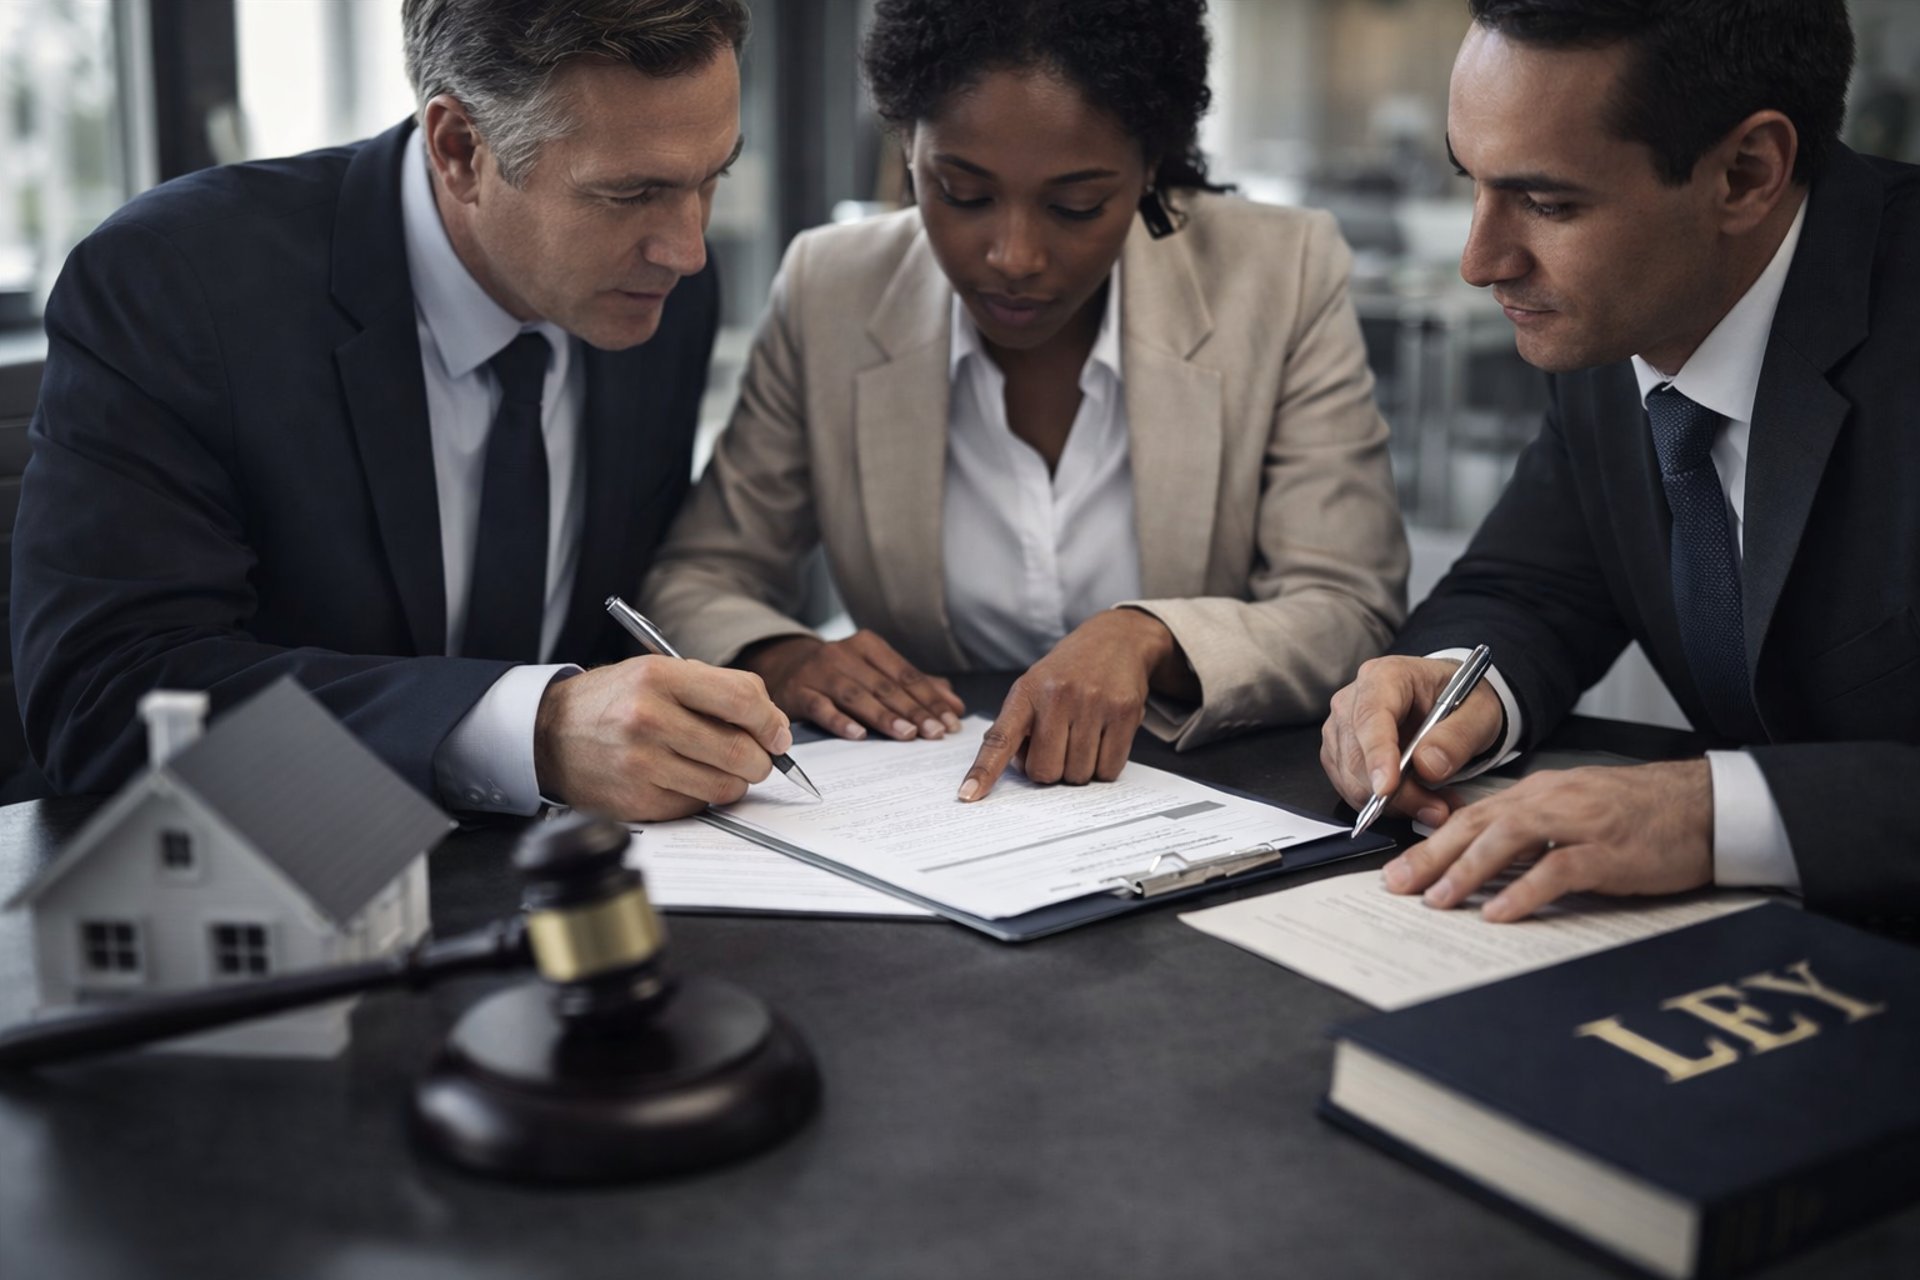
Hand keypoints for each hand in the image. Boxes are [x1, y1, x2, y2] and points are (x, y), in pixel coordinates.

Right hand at [533, 656, 791, 821]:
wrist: (550, 733)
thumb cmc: (615, 700)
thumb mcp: (660, 672)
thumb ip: (718, 690)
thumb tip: (774, 728)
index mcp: (660, 677)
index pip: (743, 699)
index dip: (772, 722)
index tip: (778, 735)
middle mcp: (649, 719)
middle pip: (741, 751)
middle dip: (761, 760)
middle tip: (756, 758)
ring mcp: (641, 764)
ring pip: (725, 787)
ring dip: (734, 782)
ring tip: (717, 768)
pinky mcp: (637, 801)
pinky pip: (696, 806)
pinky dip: (700, 796)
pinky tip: (682, 779)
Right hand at [741, 630, 964, 741]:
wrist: (782, 666)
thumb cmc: (839, 673)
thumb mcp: (874, 671)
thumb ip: (914, 685)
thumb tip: (954, 704)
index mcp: (868, 646)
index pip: (906, 675)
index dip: (931, 698)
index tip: (952, 722)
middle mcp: (844, 654)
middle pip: (886, 686)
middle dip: (914, 710)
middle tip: (936, 733)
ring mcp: (819, 672)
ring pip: (857, 696)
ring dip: (884, 716)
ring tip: (907, 735)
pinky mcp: (798, 692)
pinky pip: (821, 707)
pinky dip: (840, 721)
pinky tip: (858, 735)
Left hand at [958, 610, 1173, 801]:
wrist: (1114, 640)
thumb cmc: (1067, 673)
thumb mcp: (1033, 688)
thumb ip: (1018, 727)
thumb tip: (1018, 770)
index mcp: (1026, 692)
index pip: (999, 739)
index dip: (983, 771)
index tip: (968, 795)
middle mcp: (1058, 696)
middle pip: (1045, 771)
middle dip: (1050, 770)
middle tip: (1058, 746)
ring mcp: (1093, 704)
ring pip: (1078, 775)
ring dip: (1079, 768)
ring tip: (1082, 737)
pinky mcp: (1124, 713)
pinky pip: (1109, 770)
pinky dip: (1104, 767)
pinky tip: (1103, 740)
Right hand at [1320, 656, 1505, 826]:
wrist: (1452, 702)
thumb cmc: (1462, 700)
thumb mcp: (1479, 713)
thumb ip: (1457, 737)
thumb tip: (1427, 767)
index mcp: (1385, 676)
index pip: (1371, 716)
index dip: (1377, 754)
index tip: (1387, 788)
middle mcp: (1353, 699)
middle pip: (1357, 756)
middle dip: (1396, 792)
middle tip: (1439, 811)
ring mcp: (1341, 728)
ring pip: (1351, 779)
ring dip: (1393, 804)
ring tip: (1435, 806)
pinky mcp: (1340, 754)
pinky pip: (1351, 790)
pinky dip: (1384, 805)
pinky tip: (1415, 801)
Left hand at [1382, 760, 1713, 920]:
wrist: (1703, 806)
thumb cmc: (1640, 814)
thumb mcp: (1574, 812)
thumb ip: (1530, 831)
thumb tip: (1481, 861)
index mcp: (1539, 793)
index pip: (1472, 817)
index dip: (1430, 843)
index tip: (1399, 869)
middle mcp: (1551, 802)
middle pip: (1477, 826)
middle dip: (1431, 857)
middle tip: (1397, 886)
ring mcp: (1579, 824)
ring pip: (1508, 841)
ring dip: (1467, 871)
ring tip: (1438, 900)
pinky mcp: (1608, 851)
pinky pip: (1557, 870)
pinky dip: (1524, 892)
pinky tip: (1499, 912)